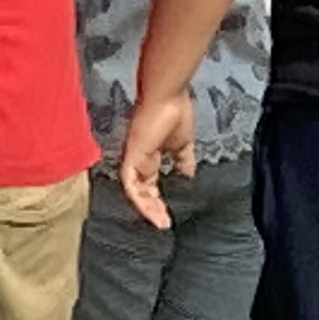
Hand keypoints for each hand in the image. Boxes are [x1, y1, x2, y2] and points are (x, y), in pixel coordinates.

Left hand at [115, 88, 195, 227]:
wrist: (168, 96)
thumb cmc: (175, 112)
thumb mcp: (183, 144)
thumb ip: (184, 160)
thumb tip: (188, 175)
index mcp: (148, 156)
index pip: (148, 184)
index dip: (155, 200)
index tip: (167, 215)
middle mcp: (138, 160)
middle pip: (140, 192)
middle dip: (152, 209)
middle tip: (164, 223)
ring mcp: (133, 158)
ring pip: (134, 192)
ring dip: (147, 208)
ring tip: (161, 222)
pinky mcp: (131, 156)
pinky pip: (130, 184)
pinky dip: (140, 200)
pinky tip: (153, 211)